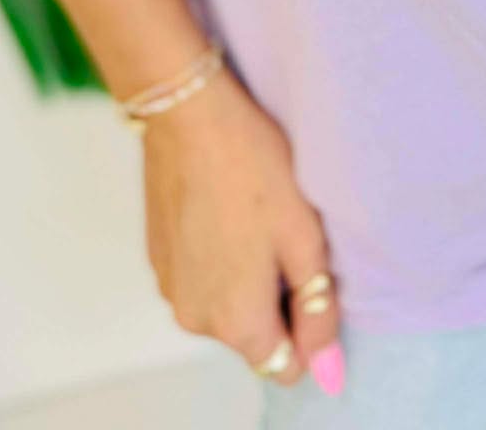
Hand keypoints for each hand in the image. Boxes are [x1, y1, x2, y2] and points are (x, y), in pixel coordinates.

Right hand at [142, 67, 343, 395]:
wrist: (189, 114)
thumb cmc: (252, 167)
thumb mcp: (303, 237)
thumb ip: (317, 310)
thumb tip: (328, 372)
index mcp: (235, 321)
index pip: (284, 365)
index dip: (308, 327)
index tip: (313, 276)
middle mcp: (194, 318)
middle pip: (254, 336)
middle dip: (278, 297)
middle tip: (288, 235)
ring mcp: (170, 288)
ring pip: (227, 305)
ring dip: (249, 276)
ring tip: (259, 216)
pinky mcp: (158, 259)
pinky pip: (202, 278)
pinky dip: (220, 256)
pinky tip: (231, 208)